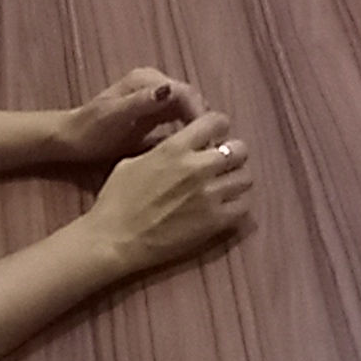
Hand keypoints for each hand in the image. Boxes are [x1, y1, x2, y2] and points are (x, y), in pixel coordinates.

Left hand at [49, 67, 201, 167]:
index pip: (185, 92)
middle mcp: (154, 84)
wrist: (70, 139)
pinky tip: (193, 148)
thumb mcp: (114, 116)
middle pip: (191, 99)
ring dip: (198, 126)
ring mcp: (154, 97)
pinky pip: (180, 117)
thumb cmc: (90, 129)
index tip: (208, 139)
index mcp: (147, 80)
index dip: (200, 113)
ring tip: (205, 150)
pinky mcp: (154, 111)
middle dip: (203, 121)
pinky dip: (189, 130)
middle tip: (211, 149)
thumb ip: (141, 102)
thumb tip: (169, 90)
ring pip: (188, 108)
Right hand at [81, 112, 252, 272]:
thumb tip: (180, 144)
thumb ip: (163, 149)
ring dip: (237, 178)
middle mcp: (198, 167)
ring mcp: (209, 195)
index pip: (217, 121)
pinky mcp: (215, 221)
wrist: (114, 239)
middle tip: (222, 164)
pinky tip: (227, 205)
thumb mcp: (133, 161)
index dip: (218, 128)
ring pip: (246, 177)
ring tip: (225, 185)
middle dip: (232, 153)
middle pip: (239, 149)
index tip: (214, 137)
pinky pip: (244, 205)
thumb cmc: (116, 200)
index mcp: (176, 148)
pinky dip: (239, 203)